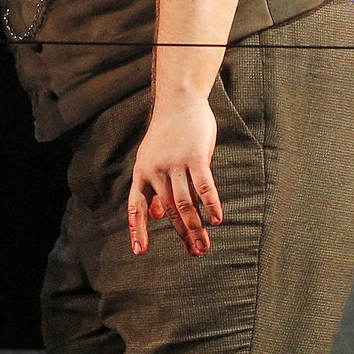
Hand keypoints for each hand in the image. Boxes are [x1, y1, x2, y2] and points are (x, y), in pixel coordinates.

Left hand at [128, 100, 224, 256]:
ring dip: (195, 227)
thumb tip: (156, 214)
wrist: (178, 100)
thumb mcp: (153, 159)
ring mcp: (175, 163)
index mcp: (141, 173)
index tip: (140, 251)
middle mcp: (155, 171)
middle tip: (194, 252)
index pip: (136, 207)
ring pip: (185, 203)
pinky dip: (210, 204)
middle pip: (168, 210)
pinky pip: (203, 186)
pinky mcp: (195, 156)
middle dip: (181, 234)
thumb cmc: (168, 134)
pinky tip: (217, 219)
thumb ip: (155, 187)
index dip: (138, 229)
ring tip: (204, 245)